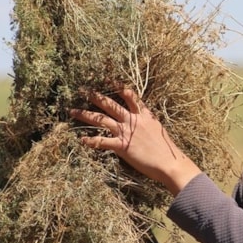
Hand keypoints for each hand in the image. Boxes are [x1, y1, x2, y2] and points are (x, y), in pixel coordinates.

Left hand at [69, 88, 201, 195]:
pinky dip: (91, 140)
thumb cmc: (167, 149)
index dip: (119, 87)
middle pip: (111, 105)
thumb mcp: (159, 130)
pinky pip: (102, 141)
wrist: (169, 162)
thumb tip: (144, 122)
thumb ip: (148, 123)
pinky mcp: (122, 146)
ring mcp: (126, 132)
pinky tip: (82, 139)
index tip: (109, 80)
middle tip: (84, 90)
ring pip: (102, 120)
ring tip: (73, 111)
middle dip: (96, 97)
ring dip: (86, 115)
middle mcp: (133, 120)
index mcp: (144, 115)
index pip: (130, 96)